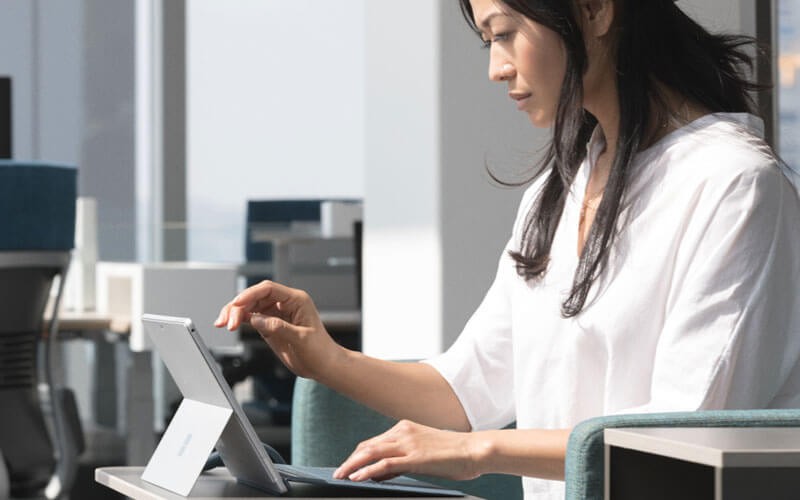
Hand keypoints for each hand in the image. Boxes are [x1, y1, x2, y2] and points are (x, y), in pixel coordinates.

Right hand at [215, 280, 342, 379]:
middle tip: (227, 322)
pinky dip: (239, 320)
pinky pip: (251, 317)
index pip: (269, 289)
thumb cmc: (320, 350)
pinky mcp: (270, 325)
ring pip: (250, 306)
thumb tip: (256, 319)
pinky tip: (229, 325)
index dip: (250, 294)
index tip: (237, 303)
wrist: (324, 365)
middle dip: (238, 306)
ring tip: (223, 324)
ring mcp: (276, 314)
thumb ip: (278, 327)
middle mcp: (285, 304)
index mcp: (296, 300)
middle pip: (255, 296)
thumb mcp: (301, 338)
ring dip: (235, 313)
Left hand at [333, 420, 482, 482]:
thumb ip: (402, 458)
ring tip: (340, 476)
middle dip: (351, 461)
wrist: (475, 449)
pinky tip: (357, 478)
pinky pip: (384, 463)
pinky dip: (367, 470)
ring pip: (371, 452)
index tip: (348, 465)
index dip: (358, 455)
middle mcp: (403, 431)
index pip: (373, 442)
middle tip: (338, 473)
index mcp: (405, 427)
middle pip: (367, 446)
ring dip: (352, 465)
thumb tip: (381, 471)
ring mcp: (408, 443)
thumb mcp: (424, 452)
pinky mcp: (414, 457)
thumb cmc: (454, 453)